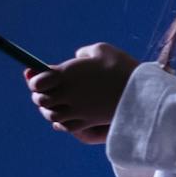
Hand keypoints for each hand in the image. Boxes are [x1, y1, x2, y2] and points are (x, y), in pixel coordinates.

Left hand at [27, 43, 141, 144]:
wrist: (141, 92)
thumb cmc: (122, 67)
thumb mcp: (102, 50)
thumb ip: (84, 54)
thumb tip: (76, 58)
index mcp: (67, 73)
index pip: (37, 81)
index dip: (34, 80)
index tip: (39, 77)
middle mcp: (68, 93)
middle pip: (40, 99)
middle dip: (40, 95)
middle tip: (44, 92)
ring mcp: (76, 110)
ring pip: (50, 115)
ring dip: (49, 110)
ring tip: (54, 104)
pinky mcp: (86, 122)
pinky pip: (65, 126)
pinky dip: (61, 123)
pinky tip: (64, 117)